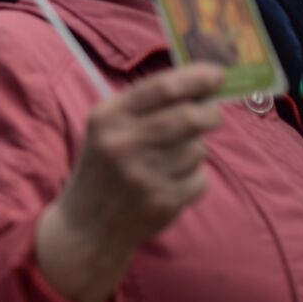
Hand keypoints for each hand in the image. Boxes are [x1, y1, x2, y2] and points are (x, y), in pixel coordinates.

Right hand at [35, 63, 223, 301]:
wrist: (85, 226)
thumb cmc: (103, 168)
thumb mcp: (106, 130)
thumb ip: (145, 106)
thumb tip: (202, 87)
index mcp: (107, 119)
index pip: (162, 88)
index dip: (197, 78)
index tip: (217, 75)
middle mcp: (122, 144)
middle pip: (189, 117)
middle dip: (209, 112)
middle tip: (210, 114)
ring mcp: (143, 175)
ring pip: (197, 149)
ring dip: (193, 151)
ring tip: (168, 161)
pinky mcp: (161, 202)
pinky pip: (200, 179)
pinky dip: (193, 179)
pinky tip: (169, 184)